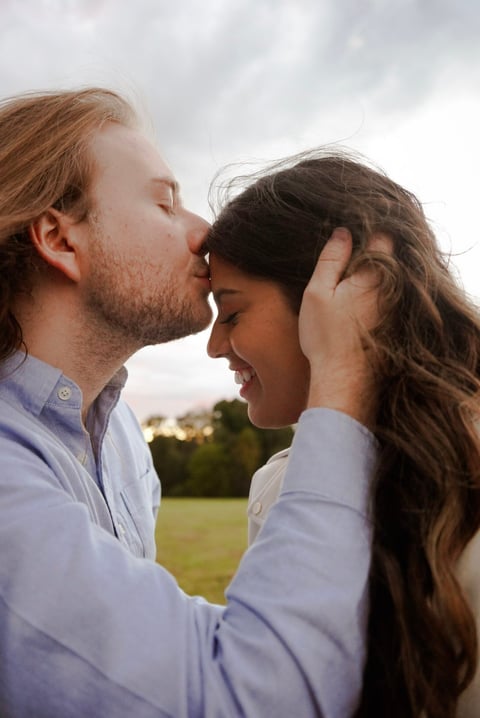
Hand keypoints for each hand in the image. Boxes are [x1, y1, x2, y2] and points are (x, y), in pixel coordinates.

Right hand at [299, 227, 391, 425]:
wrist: (344, 380)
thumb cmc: (326, 337)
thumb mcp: (318, 292)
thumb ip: (331, 260)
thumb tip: (343, 232)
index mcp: (375, 275)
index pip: (383, 238)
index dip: (367, 232)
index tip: (349, 236)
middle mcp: (392, 289)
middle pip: (388, 258)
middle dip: (371, 252)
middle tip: (344, 256)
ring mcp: (395, 308)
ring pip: (388, 280)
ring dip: (372, 276)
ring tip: (345, 283)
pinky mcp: (393, 325)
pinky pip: (387, 299)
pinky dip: (373, 296)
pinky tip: (353, 307)